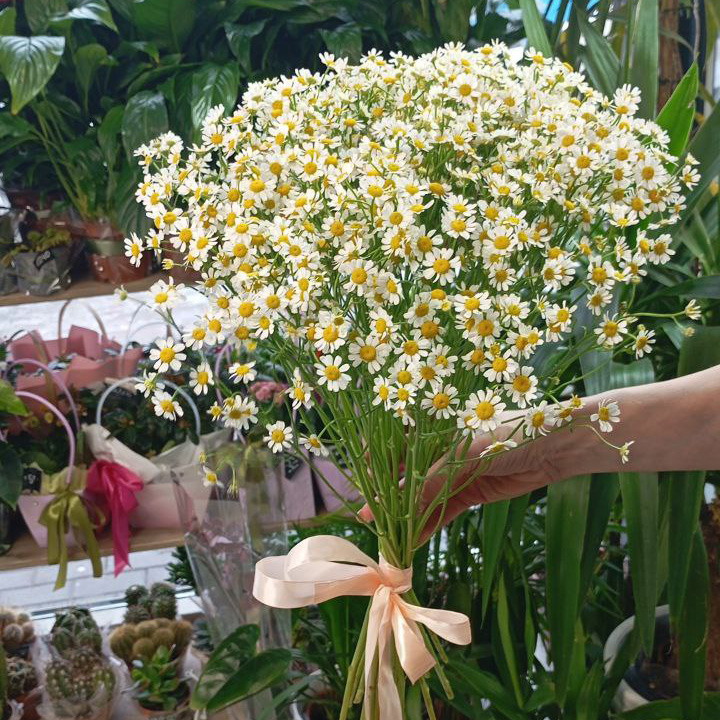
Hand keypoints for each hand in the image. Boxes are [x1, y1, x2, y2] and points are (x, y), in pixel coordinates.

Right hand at [359, 420, 566, 543]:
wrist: (555, 446)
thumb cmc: (507, 432)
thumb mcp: (464, 454)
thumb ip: (431, 481)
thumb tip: (398, 506)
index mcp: (435, 426)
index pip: (397, 441)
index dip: (378, 460)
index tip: (362, 479)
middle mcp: (440, 449)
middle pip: (408, 474)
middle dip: (389, 495)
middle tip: (369, 518)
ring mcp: (455, 473)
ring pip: (424, 496)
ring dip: (408, 516)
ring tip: (389, 537)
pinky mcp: (470, 492)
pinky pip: (444, 510)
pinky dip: (430, 525)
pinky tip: (414, 540)